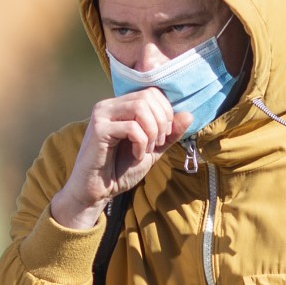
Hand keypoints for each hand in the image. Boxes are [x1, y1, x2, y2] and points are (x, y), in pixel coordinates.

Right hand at [49, 90, 194, 228]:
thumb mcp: (151, 150)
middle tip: (156, 144)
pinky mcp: (98, 129)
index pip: (152, 92)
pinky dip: (140, 143)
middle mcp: (109, 105)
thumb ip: (169, 134)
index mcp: (120, 106)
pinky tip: (135, 156)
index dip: (166, 112)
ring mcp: (102, 115)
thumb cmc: (119, 170)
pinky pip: (131, 127)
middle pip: (148, 96)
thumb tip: (188, 114)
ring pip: (140, 107)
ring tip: (146, 149)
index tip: (162, 137)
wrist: (97, 192)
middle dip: (161, 122)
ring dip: (152, 131)